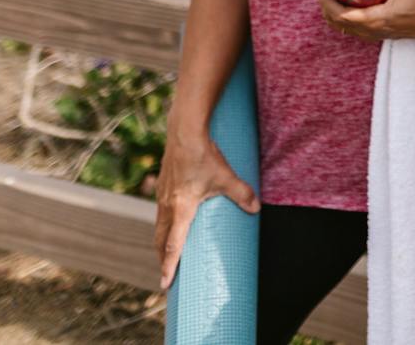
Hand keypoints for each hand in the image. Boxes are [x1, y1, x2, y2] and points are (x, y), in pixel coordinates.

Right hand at [154, 132, 258, 289]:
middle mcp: (167, 206)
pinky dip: (162, 225)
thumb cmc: (203, 156)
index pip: (172, 245)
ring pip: (158, 227)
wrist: (184, 132)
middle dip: (163, 259)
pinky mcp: (163, 186)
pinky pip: (160, 212)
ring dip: (160, 243)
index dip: (169, 266)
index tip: (164, 283)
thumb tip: (256, 209)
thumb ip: (242, 193)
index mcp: (181, 209)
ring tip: (166, 254)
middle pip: (160, 240)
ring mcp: (162, 196)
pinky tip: (170, 223)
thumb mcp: (226, 176)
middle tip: (166, 275)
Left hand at [315, 0, 414, 41]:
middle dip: (324, 3)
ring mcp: (372, 34)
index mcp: (376, 18)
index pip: (341, 14)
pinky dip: (340, 18)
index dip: (326, 0)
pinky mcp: (375, 34)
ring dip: (330, 11)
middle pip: (336, 21)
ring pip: (341, 27)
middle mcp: (370, 29)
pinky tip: (341, 4)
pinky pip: (350, 29)